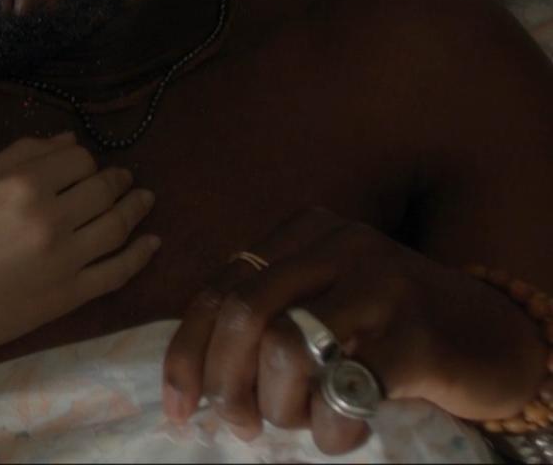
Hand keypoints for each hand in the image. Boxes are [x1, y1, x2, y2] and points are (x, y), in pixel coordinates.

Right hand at [0, 133, 159, 353]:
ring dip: (136, 208)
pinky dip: (140, 255)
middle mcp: (50, 218)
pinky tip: (152, 243)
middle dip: (117, 179)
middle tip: (125, 177)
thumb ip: (18, 155)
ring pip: (117, 226)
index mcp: (22, 186)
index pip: (78, 160)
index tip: (84, 165)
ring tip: (144, 198)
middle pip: (103, 189)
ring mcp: (66, 259)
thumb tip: (66, 141)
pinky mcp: (71, 294)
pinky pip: (118, 272)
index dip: (84, 159)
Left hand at [162, 207, 543, 454]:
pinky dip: (330, 429)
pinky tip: (338, 436)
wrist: (490, 335)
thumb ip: (264, 320)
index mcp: (304, 232)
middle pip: (243, 313)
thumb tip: (195, 383)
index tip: (178, 408)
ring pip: (287, 349)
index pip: (219, 289)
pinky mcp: (418, 336)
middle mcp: (340, 245)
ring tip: (299, 422)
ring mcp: (383, 285)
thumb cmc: (387, 326)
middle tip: (238, 424)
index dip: (188, 354)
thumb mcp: (321, 302)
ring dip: (279, 407)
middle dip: (225, 382)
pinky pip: (347, 389)